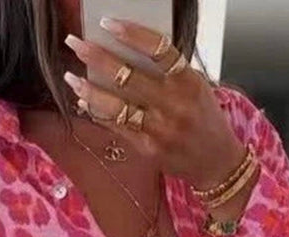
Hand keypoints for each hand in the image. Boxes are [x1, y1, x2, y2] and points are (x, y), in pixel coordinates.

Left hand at [63, 18, 248, 191]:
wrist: (216, 162)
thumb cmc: (204, 119)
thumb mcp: (195, 86)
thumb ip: (167, 71)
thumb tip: (127, 52)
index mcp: (188, 81)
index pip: (157, 49)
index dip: (130, 33)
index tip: (107, 23)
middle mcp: (174, 104)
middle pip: (128, 76)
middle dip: (97, 57)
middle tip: (75, 43)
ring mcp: (159, 129)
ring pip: (116, 105)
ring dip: (89, 89)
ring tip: (71, 76)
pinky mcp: (147, 149)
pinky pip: (116, 126)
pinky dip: (98, 112)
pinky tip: (85, 101)